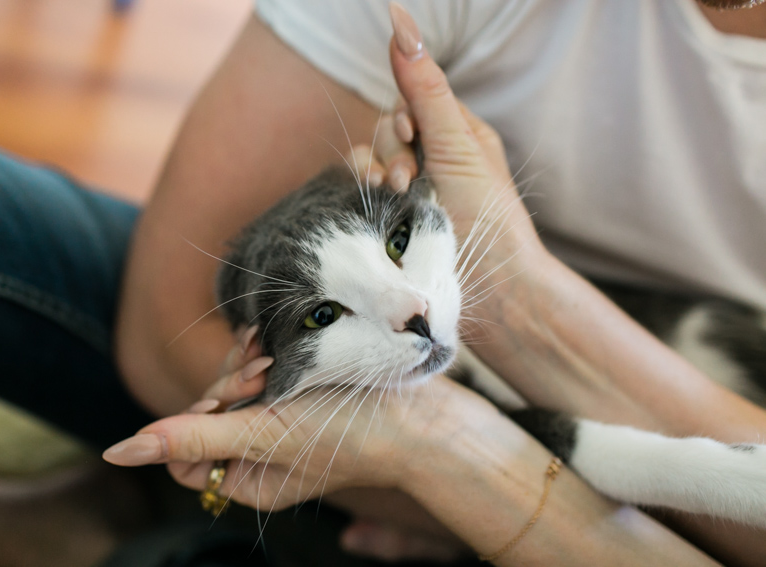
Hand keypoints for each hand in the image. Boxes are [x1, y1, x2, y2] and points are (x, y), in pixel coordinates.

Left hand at [104, 372, 482, 512]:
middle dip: (228, 384)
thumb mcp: (262, 436)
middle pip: (208, 411)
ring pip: (233, 386)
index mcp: (245, 479)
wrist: (417, 415)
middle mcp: (257, 455)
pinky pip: (260, 372)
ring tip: (273, 354)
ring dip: (246, 364)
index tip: (228, 396)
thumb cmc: (343, 433)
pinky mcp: (297, 397)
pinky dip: (262, 354)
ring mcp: (278, 425)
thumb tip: (115, 452)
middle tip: (261, 370)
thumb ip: (189, 438)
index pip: (185, 447)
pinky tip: (276, 342)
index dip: (196, 415)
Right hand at [356, 3, 547, 292]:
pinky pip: (360, 191)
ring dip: (375, 173)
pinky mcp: (391, 219)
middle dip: (392, 152)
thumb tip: (399, 19)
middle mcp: (432, 160)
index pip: (412, 102)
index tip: (412, 137)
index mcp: (458, 136)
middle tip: (408, 182)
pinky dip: (362, 192)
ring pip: (369, 160)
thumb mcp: (458, 147)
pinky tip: (374, 206)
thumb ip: (425, 89)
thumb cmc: (489, 219)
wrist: (493, 291)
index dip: (403, 116)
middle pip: (387, 130)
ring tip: (394, 198)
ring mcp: (410, 192)